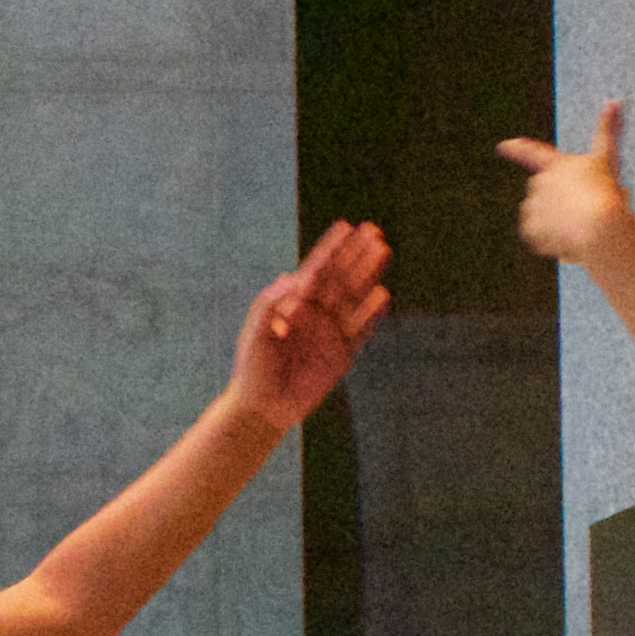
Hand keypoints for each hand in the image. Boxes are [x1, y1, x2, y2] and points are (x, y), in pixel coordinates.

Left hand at [229, 220, 392, 426]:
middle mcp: (316, 313)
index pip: (316, 269)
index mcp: (293, 303)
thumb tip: (291, 278)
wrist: (262, 408)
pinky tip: (382, 294)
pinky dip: (371, 313)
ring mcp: (331, 332)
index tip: (346, 226)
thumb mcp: (255, 332)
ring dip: (368, 274)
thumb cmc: (252, 368)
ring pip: (354, 297)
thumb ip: (270, 305)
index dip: (331, 248)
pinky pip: (361, 330)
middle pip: (340, 277)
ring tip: (382, 250)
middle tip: (373, 230)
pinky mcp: (342, 355)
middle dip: (356, 254)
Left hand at [498, 99, 634, 266]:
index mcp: (554, 165)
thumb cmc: (606, 191)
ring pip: (542, 215)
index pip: (531, 153)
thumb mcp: (608, 159)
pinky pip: (538, 235)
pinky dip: (551, 238)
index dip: (517, 149)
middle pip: (544, 193)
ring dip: (555, 219)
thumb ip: (607, 130)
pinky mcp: (529, 229)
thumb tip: (615, 101)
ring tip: (576, 223)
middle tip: (581, 206)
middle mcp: (537, 183)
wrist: (598, 226)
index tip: (503, 146)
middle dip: (558, 199)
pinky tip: (566, 237)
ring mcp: (531, 206)